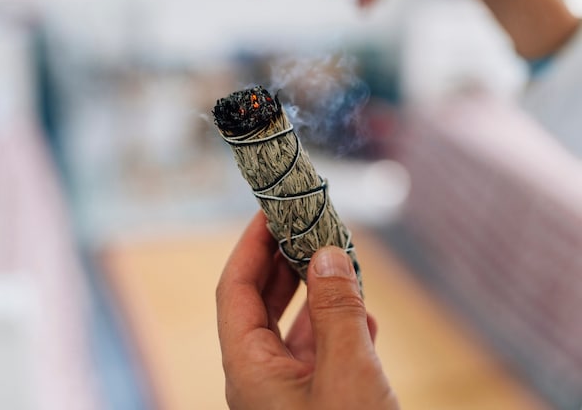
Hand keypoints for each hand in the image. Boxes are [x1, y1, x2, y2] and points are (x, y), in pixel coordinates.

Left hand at [216, 212, 398, 409]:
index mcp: (249, 369)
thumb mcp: (347, 373)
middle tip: (306, 226)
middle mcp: (261, 378)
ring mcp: (289, 393)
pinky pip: (321, 354)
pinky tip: (366, 316)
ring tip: (340, 261)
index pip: (235, 289)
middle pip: (262, 303)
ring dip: (318, 292)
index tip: (270, 212)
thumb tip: (327, 255)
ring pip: (294, 327)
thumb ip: (336, 311)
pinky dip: (340, 328)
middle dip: (284, 261)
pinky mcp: (319, 403)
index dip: (251, 245)